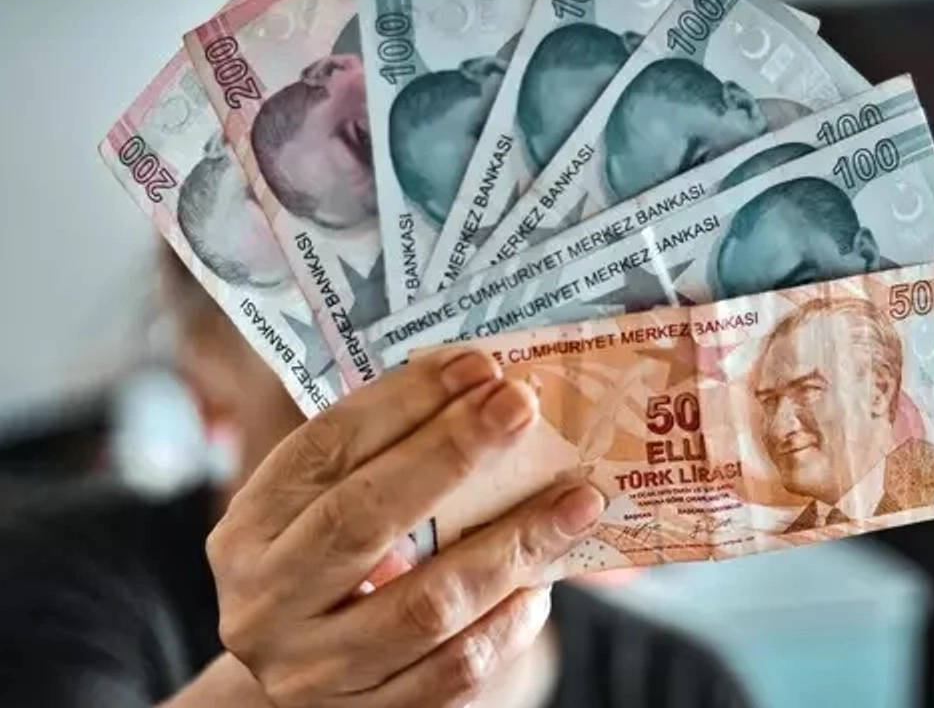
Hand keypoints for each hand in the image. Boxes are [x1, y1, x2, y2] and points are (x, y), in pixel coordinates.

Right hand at [207, 349, 605, 707]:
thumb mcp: (320, 514)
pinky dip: (508, 623)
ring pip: (425, 604)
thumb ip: (378, 464)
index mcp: (248, 530)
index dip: (402, 402)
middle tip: (520, 407)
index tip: (476, 366)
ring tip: (575, 501)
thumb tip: (484, 397)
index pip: (324, 449)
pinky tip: (541, 583)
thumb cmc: (327, 570)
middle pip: (364, 518)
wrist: (298, 684)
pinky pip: (455, 673)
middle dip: (452, 453)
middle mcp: (267, 602)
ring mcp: (314, 671)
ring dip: (512, 544)